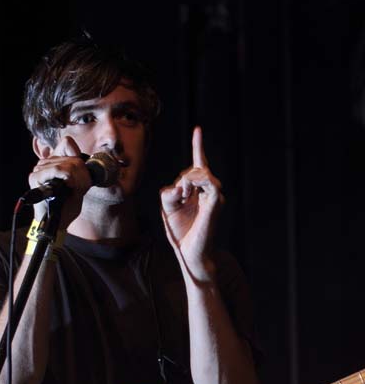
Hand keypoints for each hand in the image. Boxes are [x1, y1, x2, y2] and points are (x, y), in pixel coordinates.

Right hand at [29, 136, 91, 228]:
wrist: (59, 221)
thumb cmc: (68, 204)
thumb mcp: (80, 183)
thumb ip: (77, 166)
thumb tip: (74, 150)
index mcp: (55, 162)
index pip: (67, 143)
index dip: (79, 157)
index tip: (81, 176)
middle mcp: (45, 163)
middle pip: (71, 157)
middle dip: (81, 175)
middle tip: (80, 188)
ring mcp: (38, 169)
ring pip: (66, 164)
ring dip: (76, 180)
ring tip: (73, 191)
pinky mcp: (35, 177)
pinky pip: (57, 169)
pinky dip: (68, 179)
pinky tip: (68, 187)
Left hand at [160, 127, 223, 281]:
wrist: (190, 254)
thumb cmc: (180, 232)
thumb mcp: (167, 208)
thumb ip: (169, 193)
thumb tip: (181, 185)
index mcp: (198, 192)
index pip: (199, 165)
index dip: (198, 147)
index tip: (198, 129)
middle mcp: (209, 192)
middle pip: (194, 169)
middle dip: (182, 179)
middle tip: (178, 198)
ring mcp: (214, 197)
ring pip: (201, 172)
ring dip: (187, 180)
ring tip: (183, 196)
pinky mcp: (215, 204)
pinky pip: (209, 182)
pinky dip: (197, 181)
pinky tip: (187, 190)